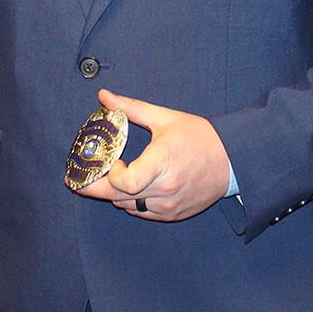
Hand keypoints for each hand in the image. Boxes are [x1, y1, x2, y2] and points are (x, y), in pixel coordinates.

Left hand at [74, 88, 230, 221]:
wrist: (232, 161)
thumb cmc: (200, 137)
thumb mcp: (165, 118)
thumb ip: (131, 108)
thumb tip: (104, 96)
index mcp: (163, 164)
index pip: (126, 182)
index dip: (111, 175)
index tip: (113, 161)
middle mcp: (165, 190)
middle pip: (118, 198)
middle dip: (96, 189)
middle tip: (80, 180)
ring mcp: (169, 206)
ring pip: (128, 207)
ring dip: (116, 194)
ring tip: (113, 178)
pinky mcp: (173, 215)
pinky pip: (142, 212)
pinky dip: (132, 202)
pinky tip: (133, 188)